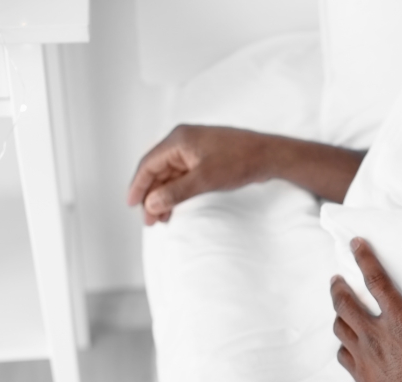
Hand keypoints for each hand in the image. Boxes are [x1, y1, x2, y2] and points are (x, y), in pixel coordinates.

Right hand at [127, 125, 269, 224]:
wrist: (270, 156)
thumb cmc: (240, 161)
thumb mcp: (205, 180)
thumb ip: (176, 192)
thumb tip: (151, 204)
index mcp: (178, 140)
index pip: (148, 164)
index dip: (138, 186)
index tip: (132, 205)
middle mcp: (183, 142)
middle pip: (158, 171)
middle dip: (152, 196)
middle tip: (149, 221)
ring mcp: (194, 150)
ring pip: (171, 176)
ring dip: (164, 197)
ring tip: (161, 219)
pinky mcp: (205, 159)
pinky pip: (184, 177)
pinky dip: (178, 192)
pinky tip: (175, 207)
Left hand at [330, 238, 401, 381]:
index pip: (377, 281)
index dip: (364, 258)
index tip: (355, 242)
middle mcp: (377, 339)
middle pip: (345, 303)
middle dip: (338, 286)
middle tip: (337, 278)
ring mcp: (365, 360)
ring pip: (340, 327)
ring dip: (338, 312)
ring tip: (342, 306)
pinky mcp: (361, 380)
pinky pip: (342, 354)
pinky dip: (343, 342)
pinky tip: (349, 341)